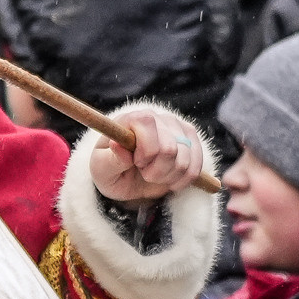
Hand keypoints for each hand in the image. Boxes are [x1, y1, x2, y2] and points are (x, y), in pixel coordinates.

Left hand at [92, 107, 206, 201]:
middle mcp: (157, 118)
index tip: (136, 163)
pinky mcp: (192, 141)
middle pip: (169, 148)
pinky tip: (169, 180)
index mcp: (130, 119)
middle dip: (155, 170)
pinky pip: (197, 167)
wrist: (127, 178)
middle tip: (143, 172)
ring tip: (154, 176)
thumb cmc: (110, 170)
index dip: (144, 150)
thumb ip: (111, 159)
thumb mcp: (102, 169)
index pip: (146, 123)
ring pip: (185, 160)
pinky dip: (183, 180)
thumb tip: (116, 144)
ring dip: (169, 176)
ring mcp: (178, 127)